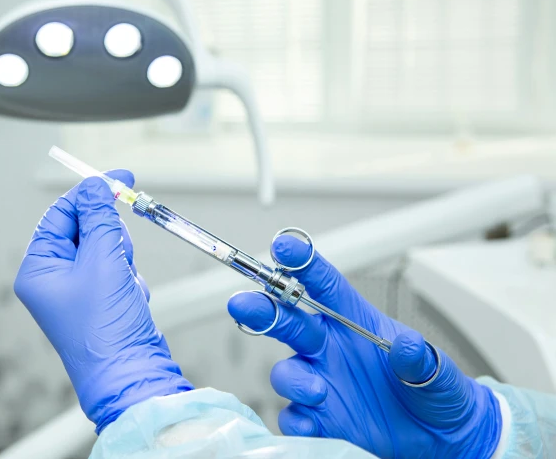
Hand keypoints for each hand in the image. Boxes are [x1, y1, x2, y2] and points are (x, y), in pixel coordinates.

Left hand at [15, 171, 191, 432]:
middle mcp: (53, 277)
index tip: (119, 179)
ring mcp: (78, 288)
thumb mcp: (102, 261)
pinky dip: (130, 278)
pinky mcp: (102, 297)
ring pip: (107, 247)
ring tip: (123, 284)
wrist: (130, 373)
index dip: (90, 195)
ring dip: (123, 259)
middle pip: (86, 228)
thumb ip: (99, 217)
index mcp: (38, 268)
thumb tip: (95, 186)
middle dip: (110, 238)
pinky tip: (129, 298)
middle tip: (119, 254)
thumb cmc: (105, 327)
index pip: (61, 214)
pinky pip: (119, 268)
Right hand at [227, 236, 502, 458]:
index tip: (285, 247)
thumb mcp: (438, 373)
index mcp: (354, 321)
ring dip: (292, 378)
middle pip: (286, 319)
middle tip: (244, 304)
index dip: (302, 263)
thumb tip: (408, 347)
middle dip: (262, 309)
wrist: (441, 438)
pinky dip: (298, 421)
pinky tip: (312, 424)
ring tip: (317, 391)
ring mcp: (320, 382)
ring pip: (286, 370)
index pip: (324, 286)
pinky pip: (294, 417)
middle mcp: (328, 348)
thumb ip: (421, 359)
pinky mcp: (320, 419)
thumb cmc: (434, 390)